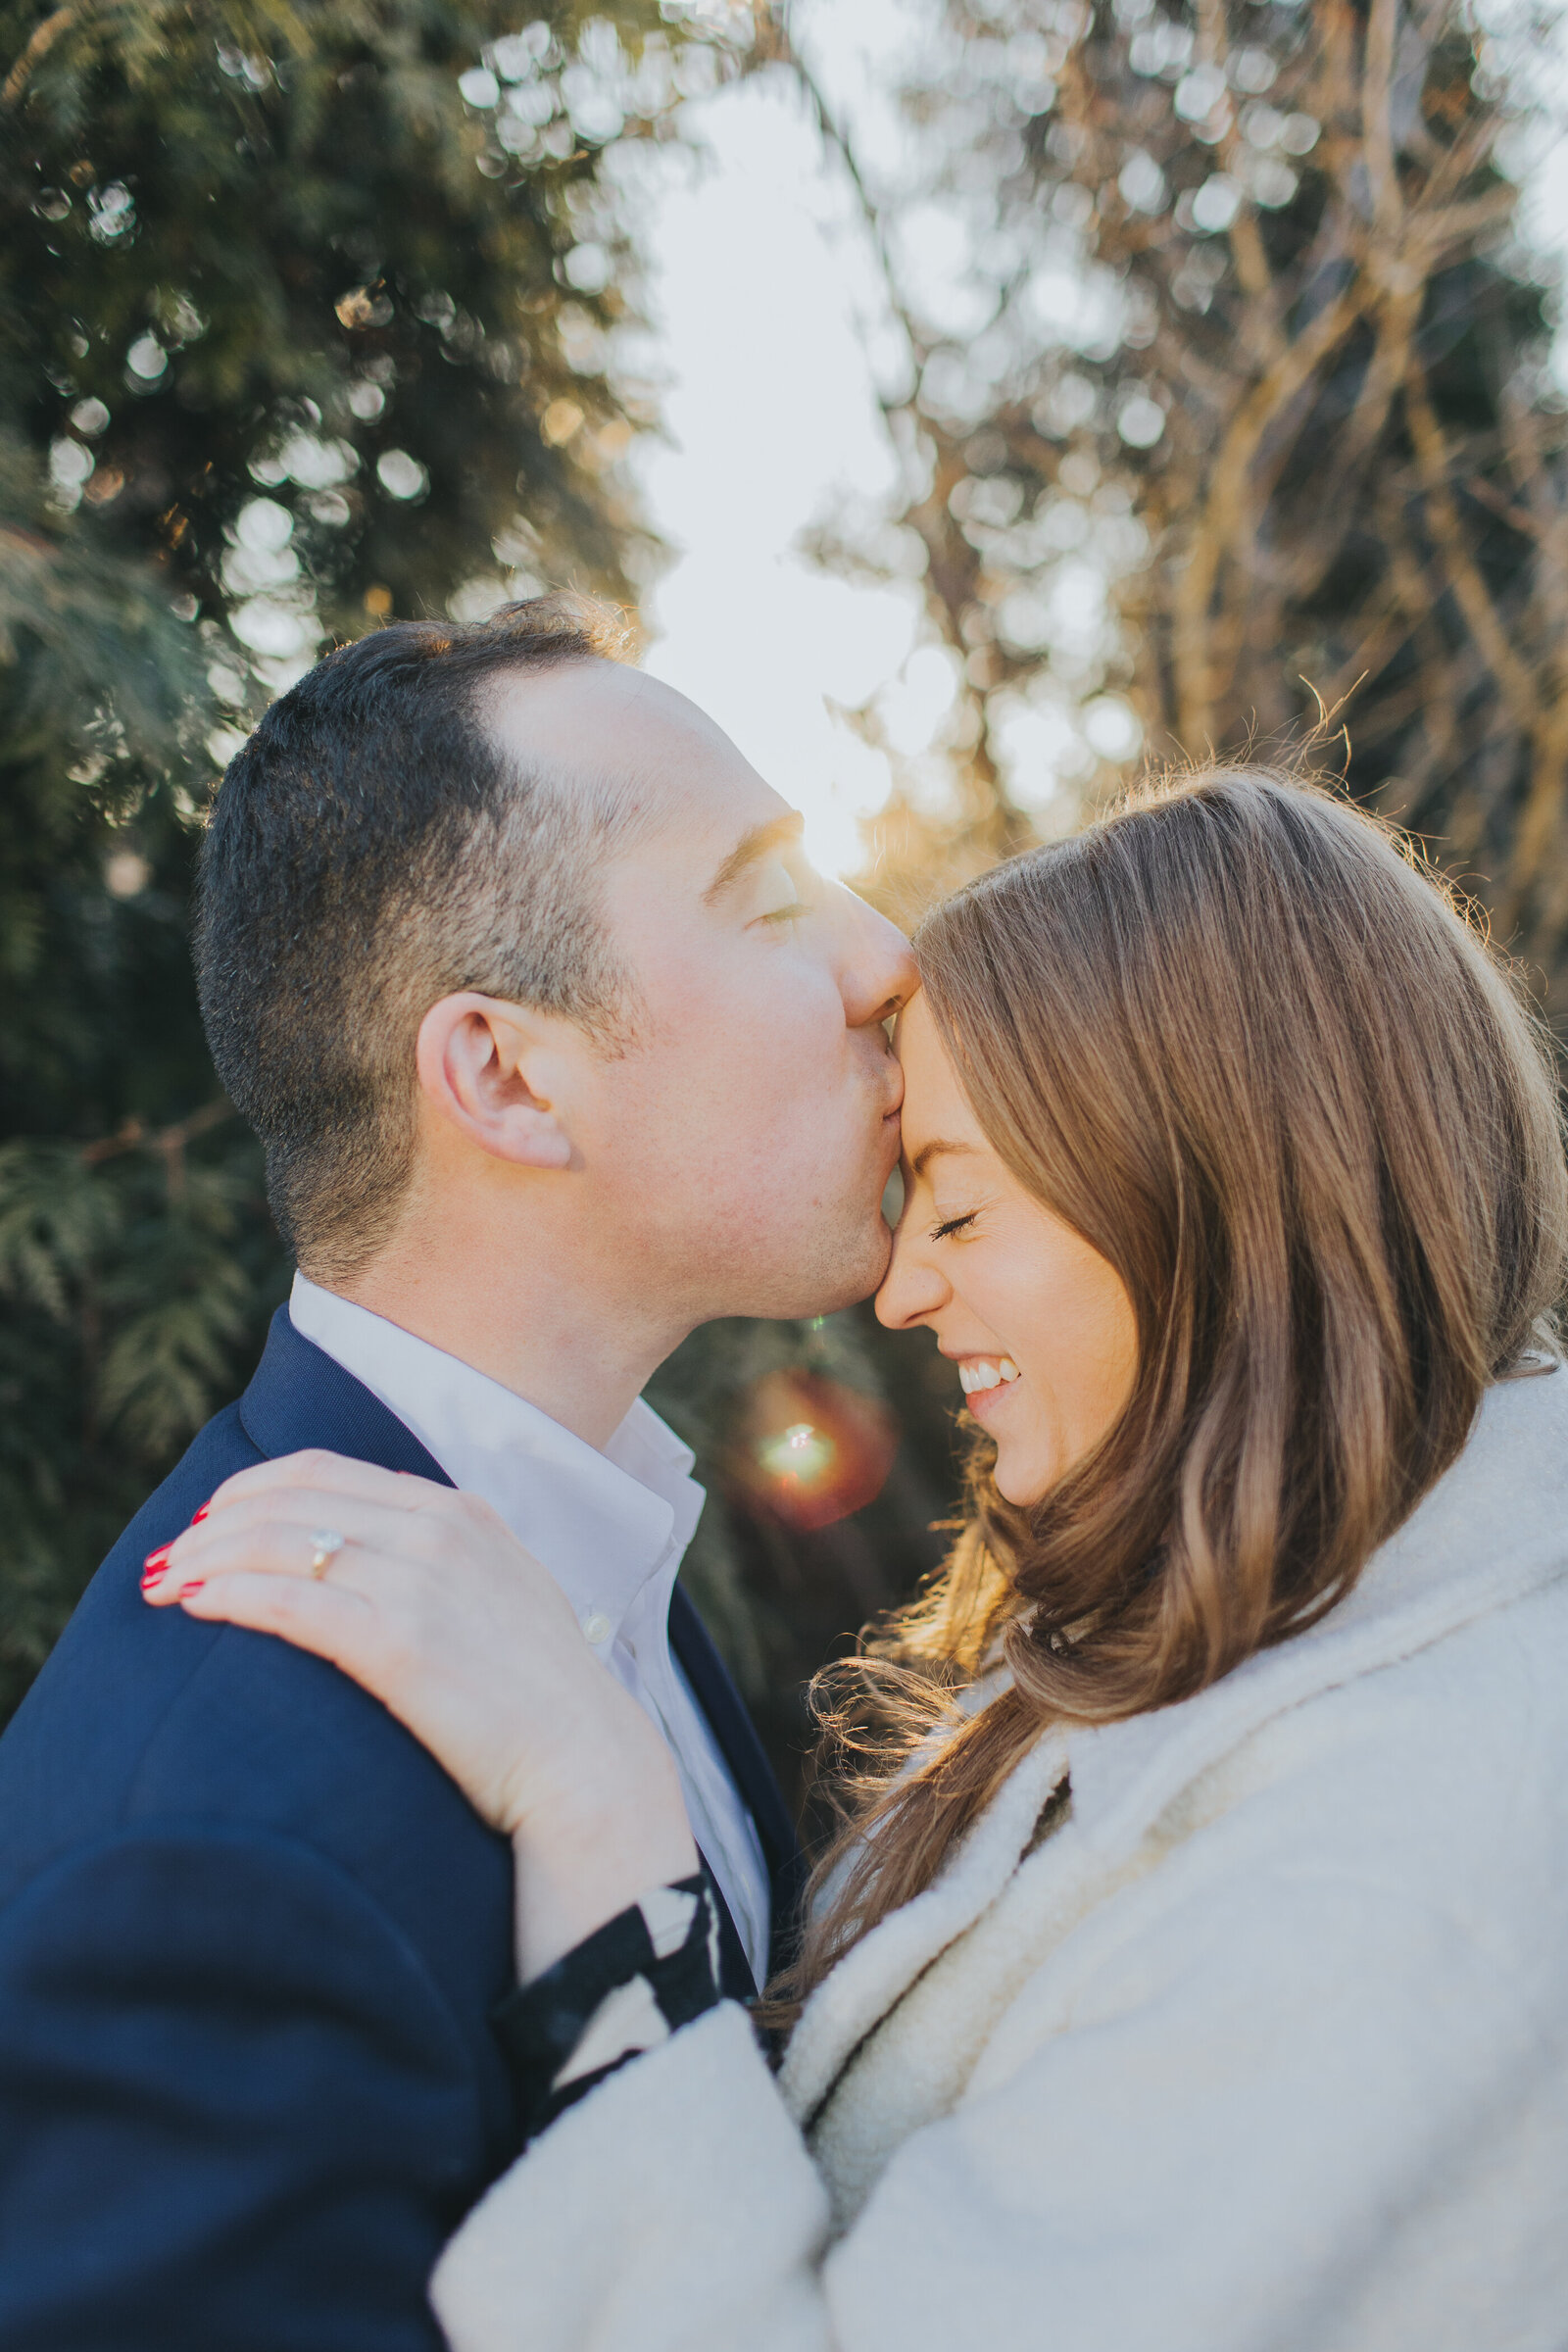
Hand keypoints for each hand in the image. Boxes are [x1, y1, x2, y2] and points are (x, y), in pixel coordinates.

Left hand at [142, 1452, 697, 1976]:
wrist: (586, 1765)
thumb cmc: (537, 1697)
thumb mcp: (501, 1595)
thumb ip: (442, 1563)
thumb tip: (363, 1562)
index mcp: (460, 1513)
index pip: (327, 1470)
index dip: (254, 1489)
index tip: (212, 1519)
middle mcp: (440, 1532)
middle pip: (292, 1499)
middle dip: (216, 1522)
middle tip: (171, 1556)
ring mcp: (422, 1584)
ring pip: (280, 1543)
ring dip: (208, 1557)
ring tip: (165, 1583)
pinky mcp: (401, 1644)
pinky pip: (291, 1602)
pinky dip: (231, 1594)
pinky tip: (195, 1606)